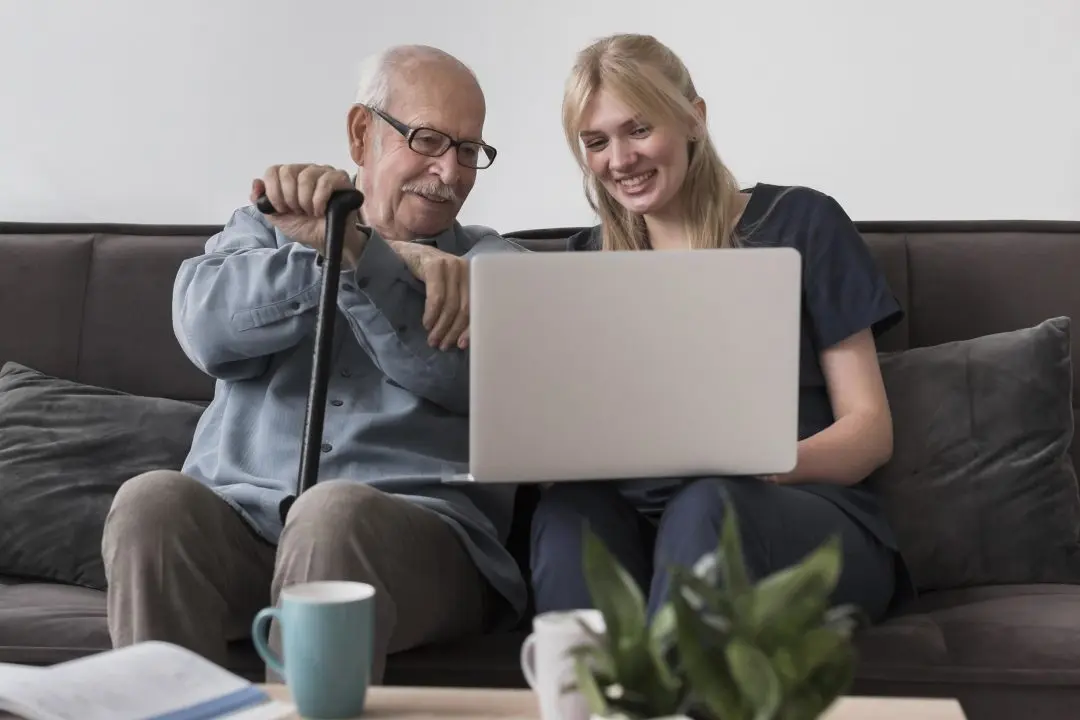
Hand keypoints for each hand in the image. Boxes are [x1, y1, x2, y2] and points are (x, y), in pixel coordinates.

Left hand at [251, 164, 366, 263]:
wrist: (324, 241)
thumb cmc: (304, 226)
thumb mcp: (277, 216)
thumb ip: (262, 201)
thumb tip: (256, 183)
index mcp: (290, 176)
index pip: (273, 171)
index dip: (274, 192)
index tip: (282, 209)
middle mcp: (306, 170)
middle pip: (288, 171)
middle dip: (289, 198)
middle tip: (298, 211)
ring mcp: (324, 172)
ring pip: (306, 176)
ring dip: (305, 201)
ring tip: (311, 212)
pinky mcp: (341, 179)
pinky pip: (326, 181)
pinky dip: (319, 200)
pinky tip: (321, 211)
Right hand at [390, 241, 469, 349]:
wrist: (403, 253)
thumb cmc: (426, 275)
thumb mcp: (447, 288)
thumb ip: (457, 305)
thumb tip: (462, 338)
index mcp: (473, 275)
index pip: (477, 306)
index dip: (470, 329)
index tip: (461, 345)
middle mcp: (465, 268)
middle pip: (464, 308)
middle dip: (454, 331)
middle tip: (443, 345)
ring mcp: (451, 265)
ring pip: (451, 305)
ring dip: (441, 326)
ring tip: (433, 339)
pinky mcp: (435, 265)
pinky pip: (437, 297)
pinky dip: (432, 314)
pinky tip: (427, 324)